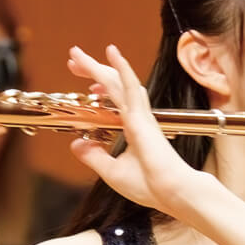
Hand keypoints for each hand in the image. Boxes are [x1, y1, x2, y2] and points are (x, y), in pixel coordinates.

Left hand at [66, 44, 208, 217]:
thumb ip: (93, 155)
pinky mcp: (142, 117)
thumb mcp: (111, 170)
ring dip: (97, 67)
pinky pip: (131, 87)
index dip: (97, 86)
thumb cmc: (148, 185)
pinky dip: (121, 69)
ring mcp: (140, 115)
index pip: (111, 99)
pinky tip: (111, 53)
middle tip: (73, 57)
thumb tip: (76, 143)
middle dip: (92, 70)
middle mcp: (136, 117)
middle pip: (111, 85)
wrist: (171, 191)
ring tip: (77, 54)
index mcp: (130, 128)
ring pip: (116, 82)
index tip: (83, 81)